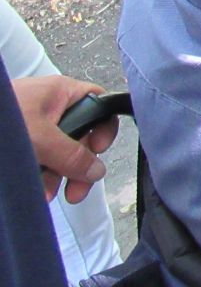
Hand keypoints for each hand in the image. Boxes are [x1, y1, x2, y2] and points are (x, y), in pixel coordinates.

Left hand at [12, 75, 110, 202]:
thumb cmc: (0, 119)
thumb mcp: (40, 137)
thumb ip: (72, 154)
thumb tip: (97, 171)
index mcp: (61, 93)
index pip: (99, 104)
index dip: (104, 129)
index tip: (96, 152)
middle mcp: (51, 107)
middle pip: (81, 136)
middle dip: (78, 165)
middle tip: (76, 190)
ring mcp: (35, 126)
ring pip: (59, 153)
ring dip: (57, 176)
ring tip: (45, 194)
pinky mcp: (20, 143)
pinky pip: (40, 159)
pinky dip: (40, 175)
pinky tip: (34, 190)